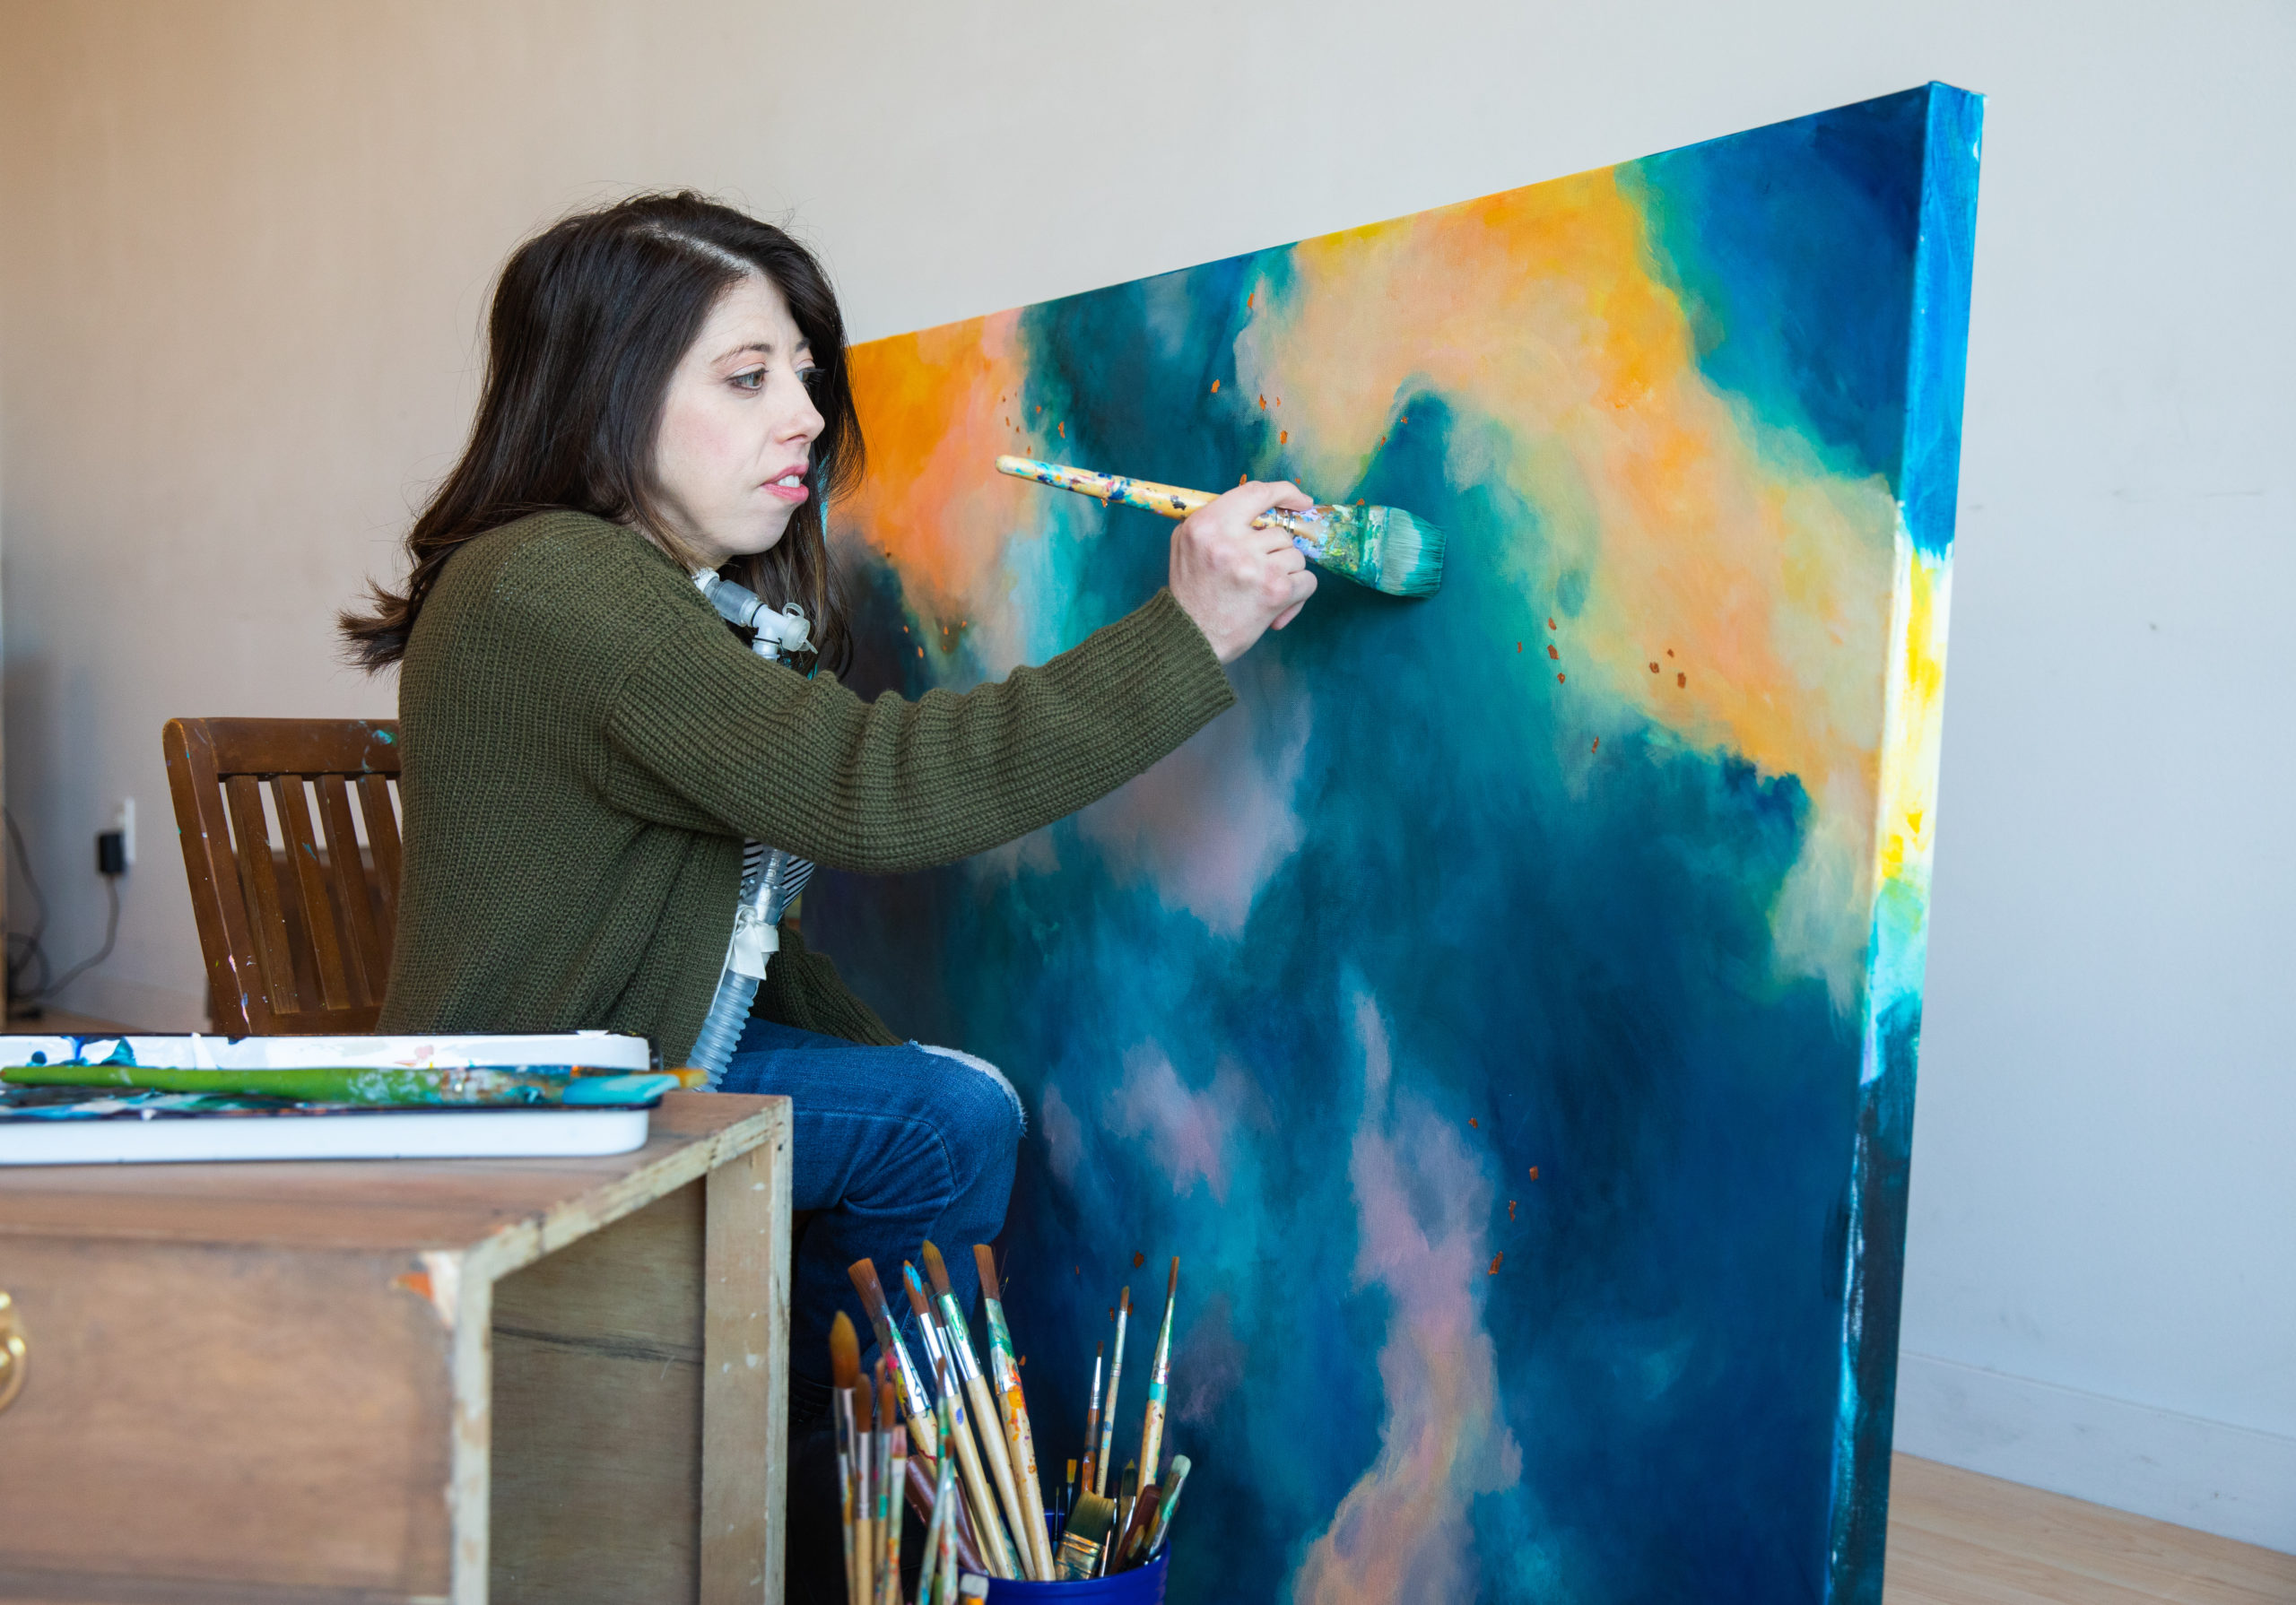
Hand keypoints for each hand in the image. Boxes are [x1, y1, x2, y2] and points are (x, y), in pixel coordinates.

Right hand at [1166, 480, 1318, 663]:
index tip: (1300, 501)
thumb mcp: (1186, 542)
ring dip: (1285, 573)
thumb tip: (1264, 505)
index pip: (1257, 492)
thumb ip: (1217, 518)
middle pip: (1280, 531)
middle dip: (1275, 552)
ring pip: (1295, 556)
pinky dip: (1298, 593)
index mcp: (1207, 525)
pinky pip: (1307, 581)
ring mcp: (1255, 567)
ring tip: (1261, 589)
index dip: (1284, 493)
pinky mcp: (1275, 591)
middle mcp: (1230, 542)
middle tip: (1256, 572)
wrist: (1189, 637)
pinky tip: (1277, 604)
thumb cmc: (1190, 591)